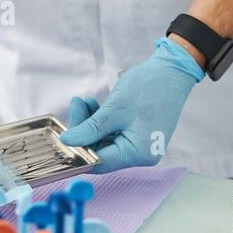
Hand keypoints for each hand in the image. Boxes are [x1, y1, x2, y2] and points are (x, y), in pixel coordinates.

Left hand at [59, 37, 203, 171]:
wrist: (171, 70)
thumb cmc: (147, 88)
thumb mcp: (114, 108)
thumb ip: (90, 128)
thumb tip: (67, 142)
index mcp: (137, 154)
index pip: (99, 162)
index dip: (78, 150)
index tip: (61, 134)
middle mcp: (140, 155)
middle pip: (100, 151)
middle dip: (83, 130)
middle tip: (75, 103)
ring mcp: (139, 145)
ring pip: (103, 141)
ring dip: (90, 123)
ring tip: (84, 101)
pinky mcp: (137, 134)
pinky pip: (112, 134)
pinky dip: (101, 121)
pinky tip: (94, 104)